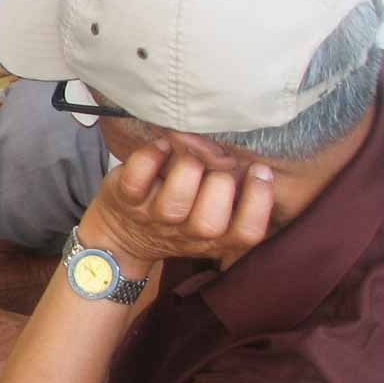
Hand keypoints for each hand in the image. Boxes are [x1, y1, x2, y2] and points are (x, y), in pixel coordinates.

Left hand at [82, 136, 274, 269]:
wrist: (123, 232)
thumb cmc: (180, 213)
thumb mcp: (212, 210)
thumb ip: (234, 190)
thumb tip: (254, 156)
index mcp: (214, 237)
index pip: (246, 234)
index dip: (258, 203)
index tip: (260, 170)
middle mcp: (184, 233)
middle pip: (209, 223)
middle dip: (221, 185)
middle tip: (219, 164)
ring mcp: (153, 217)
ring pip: (174, 203)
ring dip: (188, 169)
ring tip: (192, 152)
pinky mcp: (126, 199)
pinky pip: (135, 180)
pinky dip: (149, 157)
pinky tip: (162, 145)